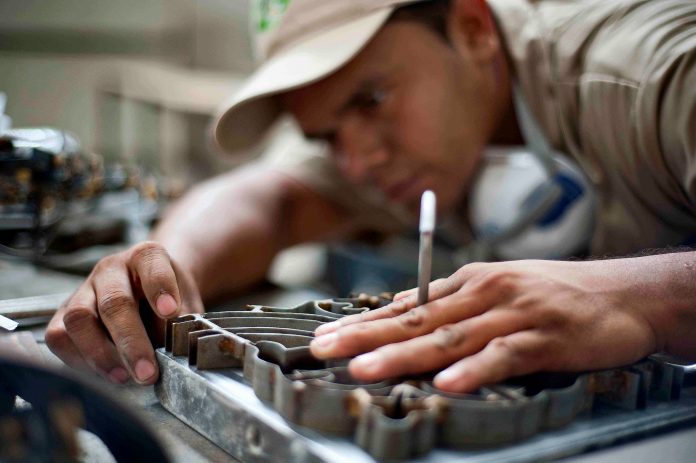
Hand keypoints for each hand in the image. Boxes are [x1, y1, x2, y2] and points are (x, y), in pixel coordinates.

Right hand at [46, 241, 203, 384]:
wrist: (152, 293)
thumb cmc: (170, 300)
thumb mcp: (186, 304)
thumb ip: (181, 323)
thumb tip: (172, 351)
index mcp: (146, 257)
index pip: (151, 264)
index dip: (160, 287)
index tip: (171, 311)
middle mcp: (111, 269)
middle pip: (113, 302)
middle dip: (130, 342)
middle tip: (147, 372)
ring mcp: (84, 289)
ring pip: (78, 318)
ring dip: (101, 355)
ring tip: (124, 378)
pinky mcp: (63, 314)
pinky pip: (59, 336)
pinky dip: (79, 360)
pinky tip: (105, 373)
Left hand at [311, 259, 665, 392]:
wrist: (624, 292)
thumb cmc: (556, 294)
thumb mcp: (498, 288)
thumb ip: (451, 303)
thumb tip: (402, 311)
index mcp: (470, 282)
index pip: (407, 304)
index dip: (364, 322)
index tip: (327, 336)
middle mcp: (484, 293)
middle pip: (416, 318)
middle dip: (365, 336)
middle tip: (324, 350)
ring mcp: (513, 313)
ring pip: (449, 337)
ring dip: (405, 354)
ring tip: (366, 369)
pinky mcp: (544, 336)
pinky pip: (504, 355)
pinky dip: (475, 370)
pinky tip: (448, 384)